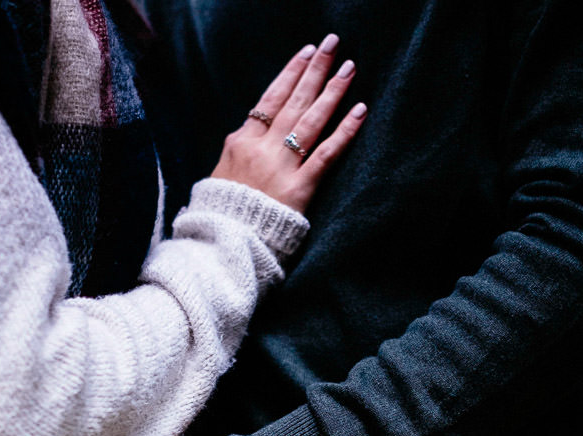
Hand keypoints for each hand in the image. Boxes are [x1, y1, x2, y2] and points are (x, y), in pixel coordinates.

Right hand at [211, 33, 366, 211]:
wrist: (223, 242)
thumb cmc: (223, 211)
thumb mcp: (223, 171)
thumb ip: (242, 148)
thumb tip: (256, 127)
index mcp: (241, 141)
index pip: (270, 98)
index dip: (290, 73)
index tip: (306, 52)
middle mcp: (262, 148)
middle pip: (293, 101)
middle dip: (315, 70)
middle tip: (333, 45)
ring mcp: (282, 167)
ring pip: (311, 121)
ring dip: (332, 92)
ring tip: (349, 69)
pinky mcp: (300, 189)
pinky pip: (326, 154)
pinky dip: (345, 131)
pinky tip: (360, 111)